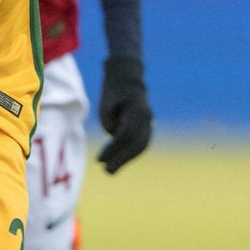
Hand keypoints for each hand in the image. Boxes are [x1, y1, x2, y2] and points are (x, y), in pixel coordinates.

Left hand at [97, 56, 152, 173]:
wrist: (127, 77)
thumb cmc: (113, 90)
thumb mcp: (107, 104)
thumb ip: (110, 122)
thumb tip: (113, 139)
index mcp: (136, 111)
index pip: (124, 136)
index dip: (112, 150)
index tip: (99, 160)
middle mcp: (146, 118)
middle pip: (135, 144)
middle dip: (121, 160)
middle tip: (107, 171)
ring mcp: (149, 121)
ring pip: (141, 146)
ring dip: (127, 159)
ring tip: (111, 168)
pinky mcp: (146, 125)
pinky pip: (141, 142)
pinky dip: (132, 153)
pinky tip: (119, 160)